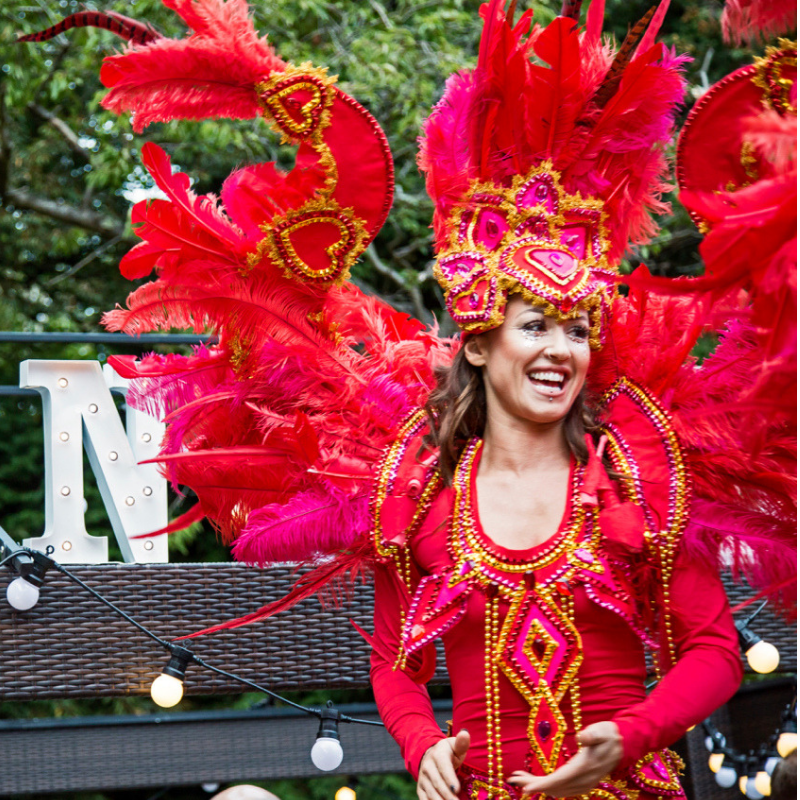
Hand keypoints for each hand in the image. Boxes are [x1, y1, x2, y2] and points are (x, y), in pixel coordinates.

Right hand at [417, 728, 469, 799]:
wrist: (430, 756)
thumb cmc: (448, 753)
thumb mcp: (454, 746)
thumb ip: (461, 743)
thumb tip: (465, 734)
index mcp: (438, 754)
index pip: (443, 767)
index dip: (450, 779)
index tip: (457, 789)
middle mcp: (427, 767)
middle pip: (438, 783)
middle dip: (448, 795)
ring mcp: (423, 779)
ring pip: (431, 793)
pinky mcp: (420, 789)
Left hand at [507, 721, 621, 796]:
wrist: (624, 744)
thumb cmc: (609, 734)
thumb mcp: (601, 730)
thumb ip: (592, 734)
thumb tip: (582, 736)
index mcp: (584, 767)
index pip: (559, 779)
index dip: (541, 784)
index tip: (525, 787)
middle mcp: (583, 779)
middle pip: (554, 787)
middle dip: (532, 784)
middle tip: (512, 779)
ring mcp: (584, 783)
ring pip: (557, 789)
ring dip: (538, 785)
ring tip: (519, 778)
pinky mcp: (583, 782)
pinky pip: (563, 789)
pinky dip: (548, 786)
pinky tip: (538, 782)